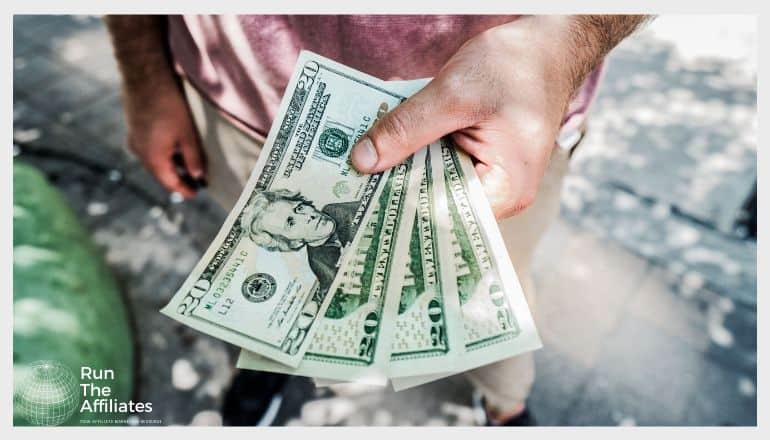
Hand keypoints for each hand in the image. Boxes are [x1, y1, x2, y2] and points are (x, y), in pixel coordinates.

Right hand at [123, 80, 204, 198]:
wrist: (144, 76)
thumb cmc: (169, 106)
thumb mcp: (188, 134)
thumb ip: (193, 158)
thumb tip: (198, 176)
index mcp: (152, 158)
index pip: (170, 183)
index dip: (184, 190)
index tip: (195, 195)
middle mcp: (139, 153)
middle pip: (160, 173)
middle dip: (177, 179)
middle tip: (194, 183)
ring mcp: (133, 140)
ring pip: (154, 160)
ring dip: (170, 165)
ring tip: (187, 166)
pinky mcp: (133, 128)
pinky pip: (148, 148)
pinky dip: (162, 152)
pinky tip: (174, 147)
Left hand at [350, 16, 602, 217]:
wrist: (546, 46)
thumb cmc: (515, 67)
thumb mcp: (454, 94)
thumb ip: (406, 128)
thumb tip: (361, 161)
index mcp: (504, 193)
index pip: (440, 215)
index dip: (398, 208)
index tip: (355, 205)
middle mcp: (498, 197)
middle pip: (434, 203)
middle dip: (394, 188)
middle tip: (344, 184)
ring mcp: (489, 181)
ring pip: (432, 183)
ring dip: (401, 168)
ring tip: (357, 164)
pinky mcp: (477, 162)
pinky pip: (438, 165)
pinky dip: (415, 153)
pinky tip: (384, 145)